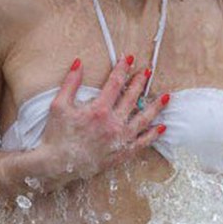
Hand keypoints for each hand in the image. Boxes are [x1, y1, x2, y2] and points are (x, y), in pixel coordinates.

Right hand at [37, 56, 168, 182]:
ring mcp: (119, 139)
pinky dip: (153, 135)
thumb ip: (70, 83)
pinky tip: (161, 127)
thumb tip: (78, 62)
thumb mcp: (58, 105)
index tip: (129, 58)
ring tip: (166, 97)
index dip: (123, 69)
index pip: (115, 83)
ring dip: (155, 107)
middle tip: (148, 72)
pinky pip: (142, 143)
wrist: (57, 165)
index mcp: (98, 109)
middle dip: (140, 82)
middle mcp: (113, 123)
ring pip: (143, 119)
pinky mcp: (121, 153)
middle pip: (132, 98)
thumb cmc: (56, 135)